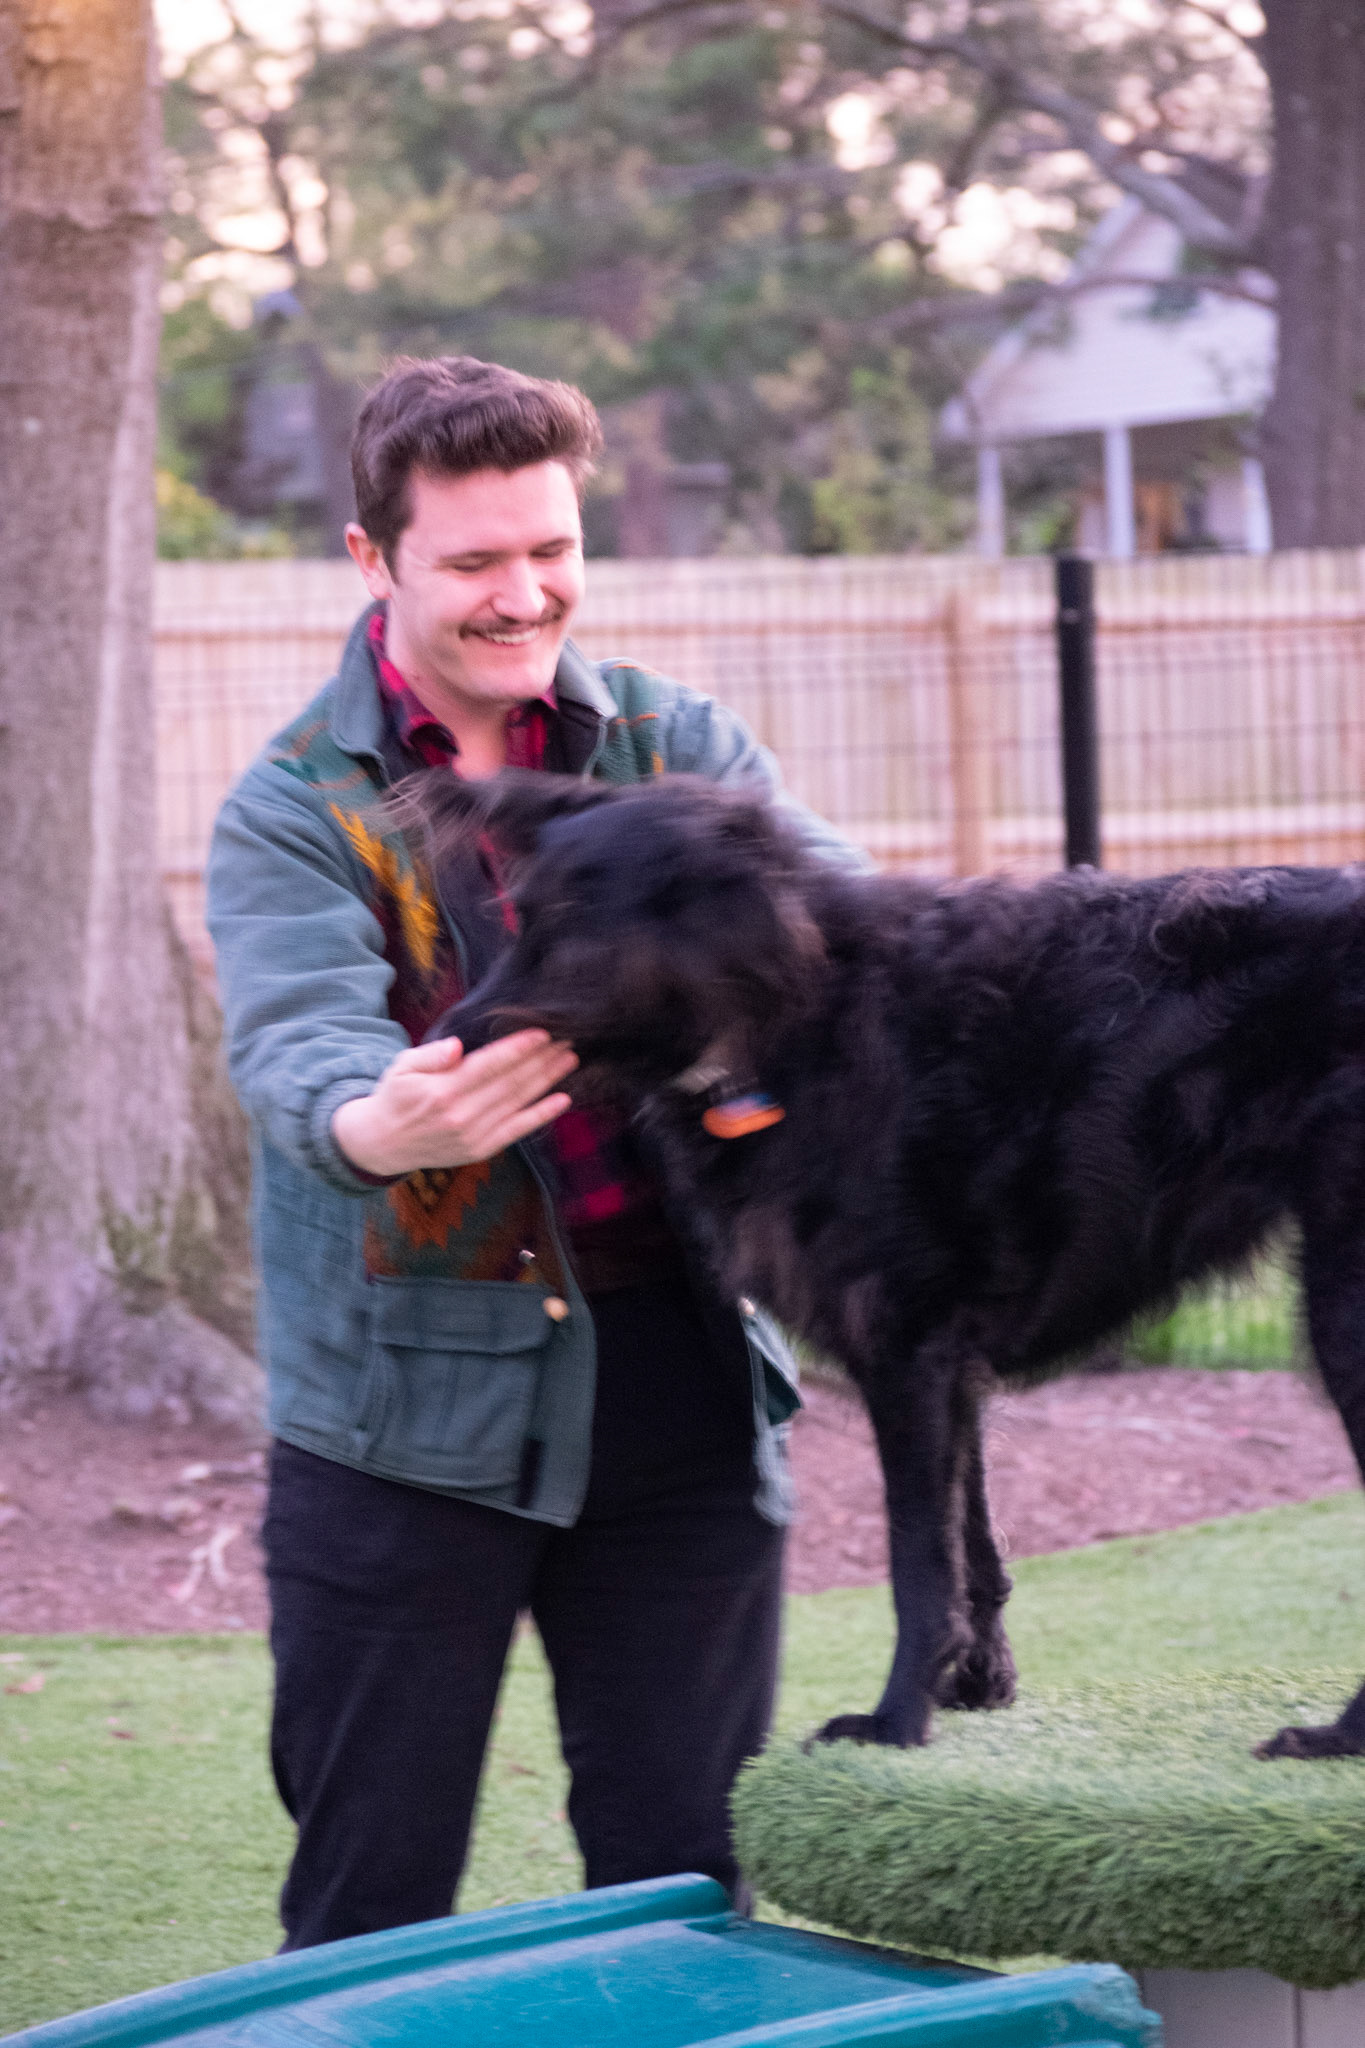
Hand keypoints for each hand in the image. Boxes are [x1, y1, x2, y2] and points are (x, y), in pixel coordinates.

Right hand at [332, 1031, 576, 1178]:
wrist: (384, 1143)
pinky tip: (563, 1099)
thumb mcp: (401, 1067)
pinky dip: (542, 1115)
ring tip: (570, 1059)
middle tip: (567, 1037)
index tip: (542, 1031)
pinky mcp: (481, 1150)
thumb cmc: (396, 1096)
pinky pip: (517, 1130)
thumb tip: (456, 1046)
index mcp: (442, 1091)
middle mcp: (462, 1115)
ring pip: (518, 1102)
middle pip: (510, 1082)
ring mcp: (474, 1135)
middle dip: (541, 1059)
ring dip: (548, 1080)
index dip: (517, 1048)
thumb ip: (429, 1055)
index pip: (488, 1065)